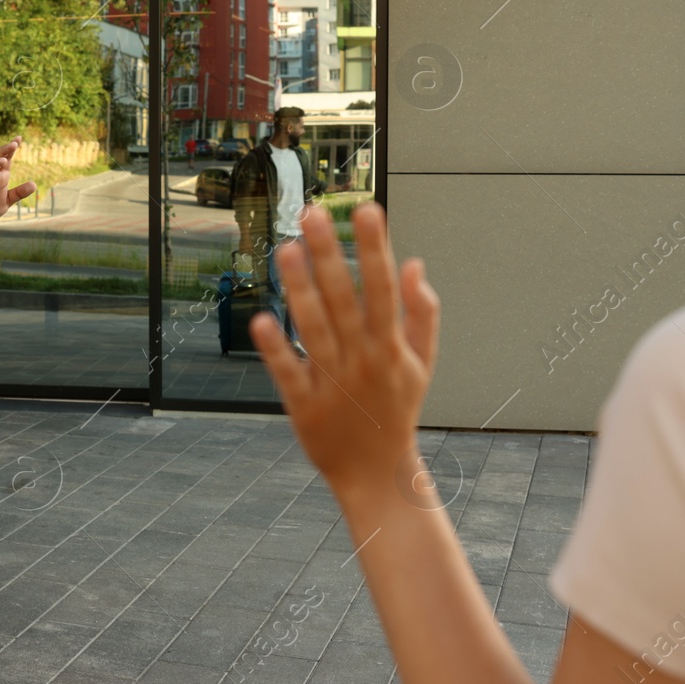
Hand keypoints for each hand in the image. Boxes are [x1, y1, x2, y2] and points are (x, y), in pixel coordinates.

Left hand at [249, 202, 440, 498]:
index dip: (375, 248)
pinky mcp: (304, 406)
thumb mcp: (423, 363)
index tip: (367, 210)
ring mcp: (332, 383)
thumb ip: (423, 312)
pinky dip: (276, 349)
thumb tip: (414, 263)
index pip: (382, 287)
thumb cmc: (397, 409)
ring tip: (284, 249)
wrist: (376, 473)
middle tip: (312, 214)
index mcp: (390, 346)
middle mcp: (362, 360)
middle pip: (343, 299)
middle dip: (329, 254)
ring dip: (299, 289)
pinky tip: (261, 319)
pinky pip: (289, 373)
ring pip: (313, 328)